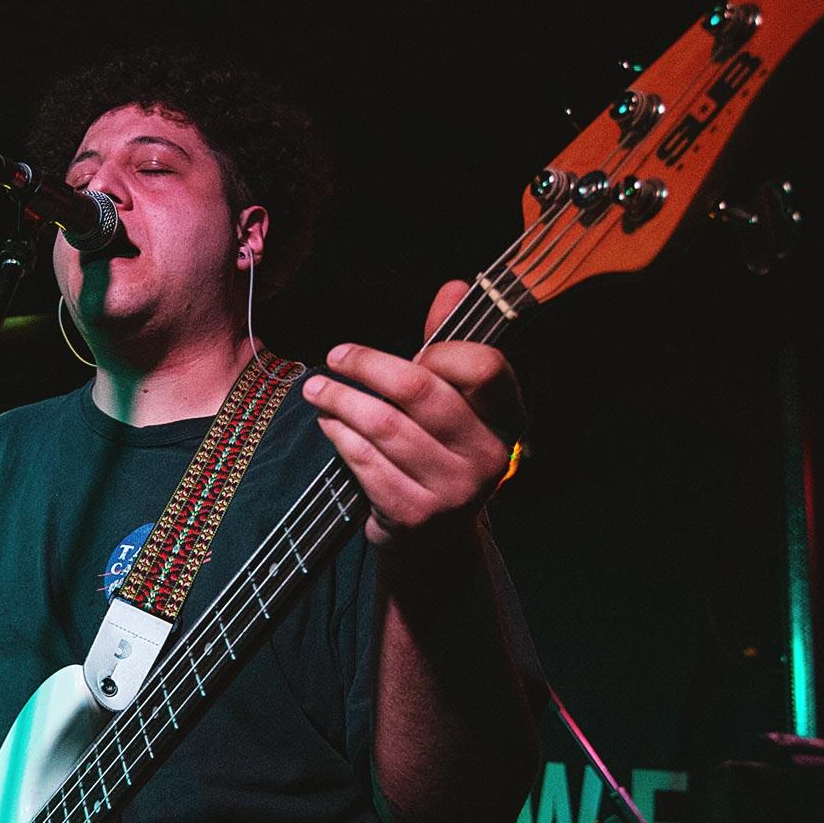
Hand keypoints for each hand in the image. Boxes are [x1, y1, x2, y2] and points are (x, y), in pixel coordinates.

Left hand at [301, 280, 523, 548]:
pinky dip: (340, 436)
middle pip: (420, 391)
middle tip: (335, 356)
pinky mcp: (415, 514)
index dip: (442, 350)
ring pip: (384, 426)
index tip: (414, 351)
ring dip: (341, 400)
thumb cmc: (439, 449)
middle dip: (367, 366)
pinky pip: (365, 461)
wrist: (434, 536)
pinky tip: (329, 423)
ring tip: (316, 389)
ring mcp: (453, 490)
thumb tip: (453, 286)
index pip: (484, 366)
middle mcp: (488, 455)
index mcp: (507, 418)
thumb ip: (449, 344)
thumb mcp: (453, 400)